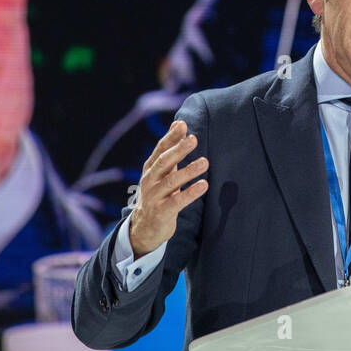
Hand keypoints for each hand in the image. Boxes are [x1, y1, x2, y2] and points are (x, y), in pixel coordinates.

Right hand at [127, 120, 208, 258]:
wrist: (145, 227)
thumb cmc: (159, 193)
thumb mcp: (162, 172)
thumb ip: (171, 150)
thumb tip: (179, 123)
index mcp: (151, 169)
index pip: (160, 150)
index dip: (171, 137)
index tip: (182, 125)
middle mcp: (150, 181)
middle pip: (163, 162)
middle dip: (178, 150)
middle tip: (193, 139)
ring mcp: (154, 197)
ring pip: (171, 181)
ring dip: (188, 171)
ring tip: (205, 162)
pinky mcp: (161, 212)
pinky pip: (177, 201)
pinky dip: (190, 193)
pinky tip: (203, 185)